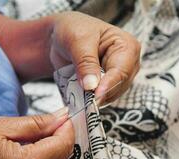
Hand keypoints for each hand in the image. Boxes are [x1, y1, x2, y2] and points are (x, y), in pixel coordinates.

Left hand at [0, 12, 140, 104]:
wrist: (53, 38)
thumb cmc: (67, 30)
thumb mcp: (77, 39)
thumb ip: (87, 63)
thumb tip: (94, 88)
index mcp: (125, 45)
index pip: (124, 68)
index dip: (111, 83)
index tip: (95, 96)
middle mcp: (124, 62)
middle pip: (120, 85)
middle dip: (103, 96)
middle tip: (86, 107)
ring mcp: (114, 77)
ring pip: (111, 96)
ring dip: (96, 103)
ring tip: (81, 108)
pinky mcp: (101, 87)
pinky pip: (99, 100)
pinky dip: (90, 105)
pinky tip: (80, 108)